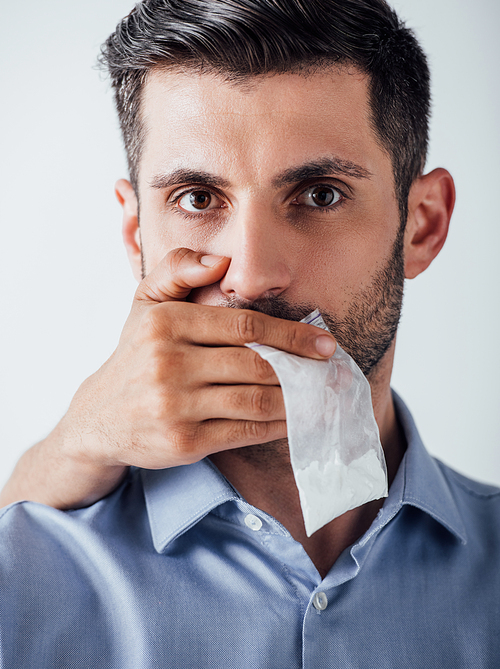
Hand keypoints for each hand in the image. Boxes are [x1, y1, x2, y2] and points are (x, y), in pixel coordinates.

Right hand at [0, 248, 335, 507]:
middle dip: (301, 368)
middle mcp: (168, 363)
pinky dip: (277, 426)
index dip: (290, 334)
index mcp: (165, 323)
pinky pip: (244, 431)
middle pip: (255, 364)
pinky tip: (294, 418)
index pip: (244, 325)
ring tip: (320, 394)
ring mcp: (175, 406)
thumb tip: (221, 261)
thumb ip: (178, 269)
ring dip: (296, 398)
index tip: (324, 343)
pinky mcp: (183, 442)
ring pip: (255, 400)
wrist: (100, 417)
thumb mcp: (146, 302)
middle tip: (331, 371)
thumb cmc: (137, 354)